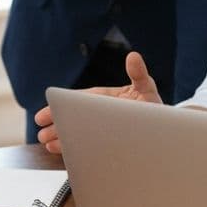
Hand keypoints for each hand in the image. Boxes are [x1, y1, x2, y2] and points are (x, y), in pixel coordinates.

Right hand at [34, 51, 162, 154]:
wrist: (166, 131)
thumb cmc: (154, 107)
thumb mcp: (146, 88)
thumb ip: (138, 74)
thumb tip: (133, 56)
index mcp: (104, 98)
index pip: (80, 100)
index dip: (64, 104)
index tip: (50, 107)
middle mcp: (98, 113)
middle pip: (73, 117)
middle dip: (57, 123)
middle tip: (41, 130)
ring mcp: (100, 129)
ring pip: (75, 131)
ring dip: (60, 136)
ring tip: (45, 141)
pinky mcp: (104, 144)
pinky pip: (83, 145)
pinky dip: (70, 148)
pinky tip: (57, 150)